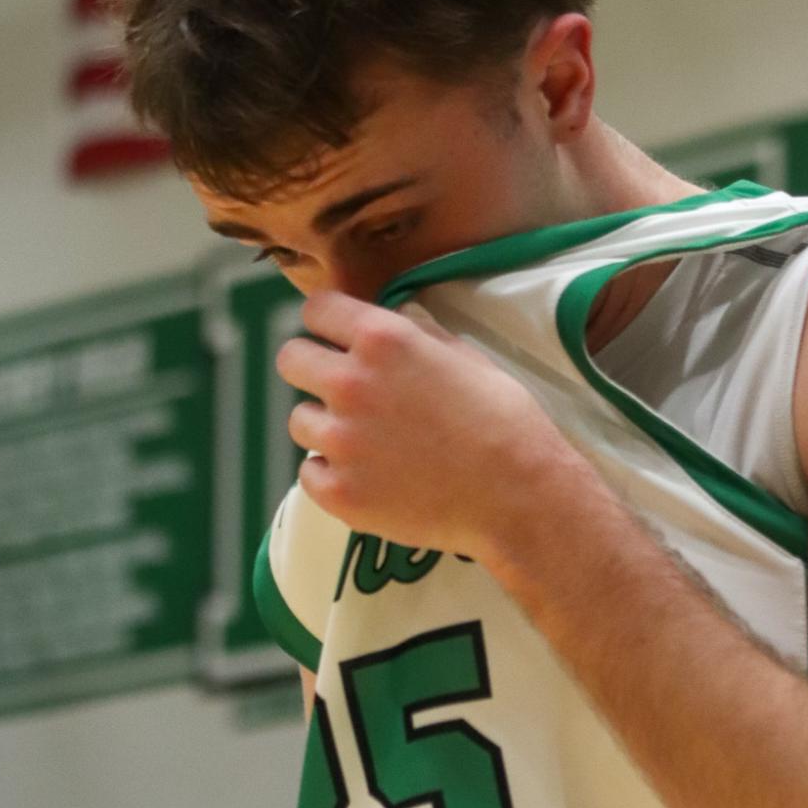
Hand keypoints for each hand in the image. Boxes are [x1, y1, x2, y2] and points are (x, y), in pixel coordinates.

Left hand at [277, 290, 582, 560]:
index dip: (326, 323)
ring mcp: (340, 442)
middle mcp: (351, 384)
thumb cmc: (504, 422)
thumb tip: (396, 320)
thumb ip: (419, 334)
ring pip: (300, 421)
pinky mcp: (339, 493)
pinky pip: (308, 474)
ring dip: (326, 428)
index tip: (335, 337)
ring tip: (369, 443)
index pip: (316, 310)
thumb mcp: (467, 358)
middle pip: (290, 360)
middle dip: (312, 369)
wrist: (518, 497)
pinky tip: (368, 477)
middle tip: (342, 391)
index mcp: (383, 340)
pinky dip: (331, 475)